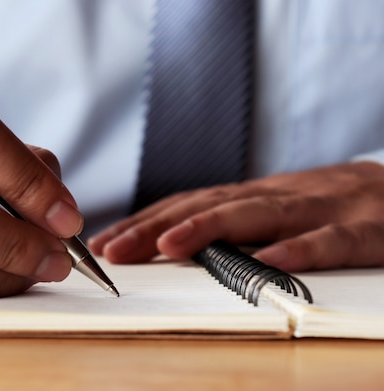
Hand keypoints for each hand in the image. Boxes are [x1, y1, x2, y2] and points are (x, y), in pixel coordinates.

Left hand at [89, 162, 383, 271]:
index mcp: (254, 196)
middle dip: (157, 227)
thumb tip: (169, 244)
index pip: (188, 205)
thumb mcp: (272, 209)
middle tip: (114, 249)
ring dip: (209, 228)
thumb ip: (229, 224)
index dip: (145, 222)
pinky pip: (329, 241)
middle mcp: (276, 197)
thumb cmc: (327, 206)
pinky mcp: (362, 229)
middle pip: (209, 207)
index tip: (104, 242)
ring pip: (258, 215)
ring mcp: (318, 209)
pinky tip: (266, 261)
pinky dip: (297, 249)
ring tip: (168, 246)